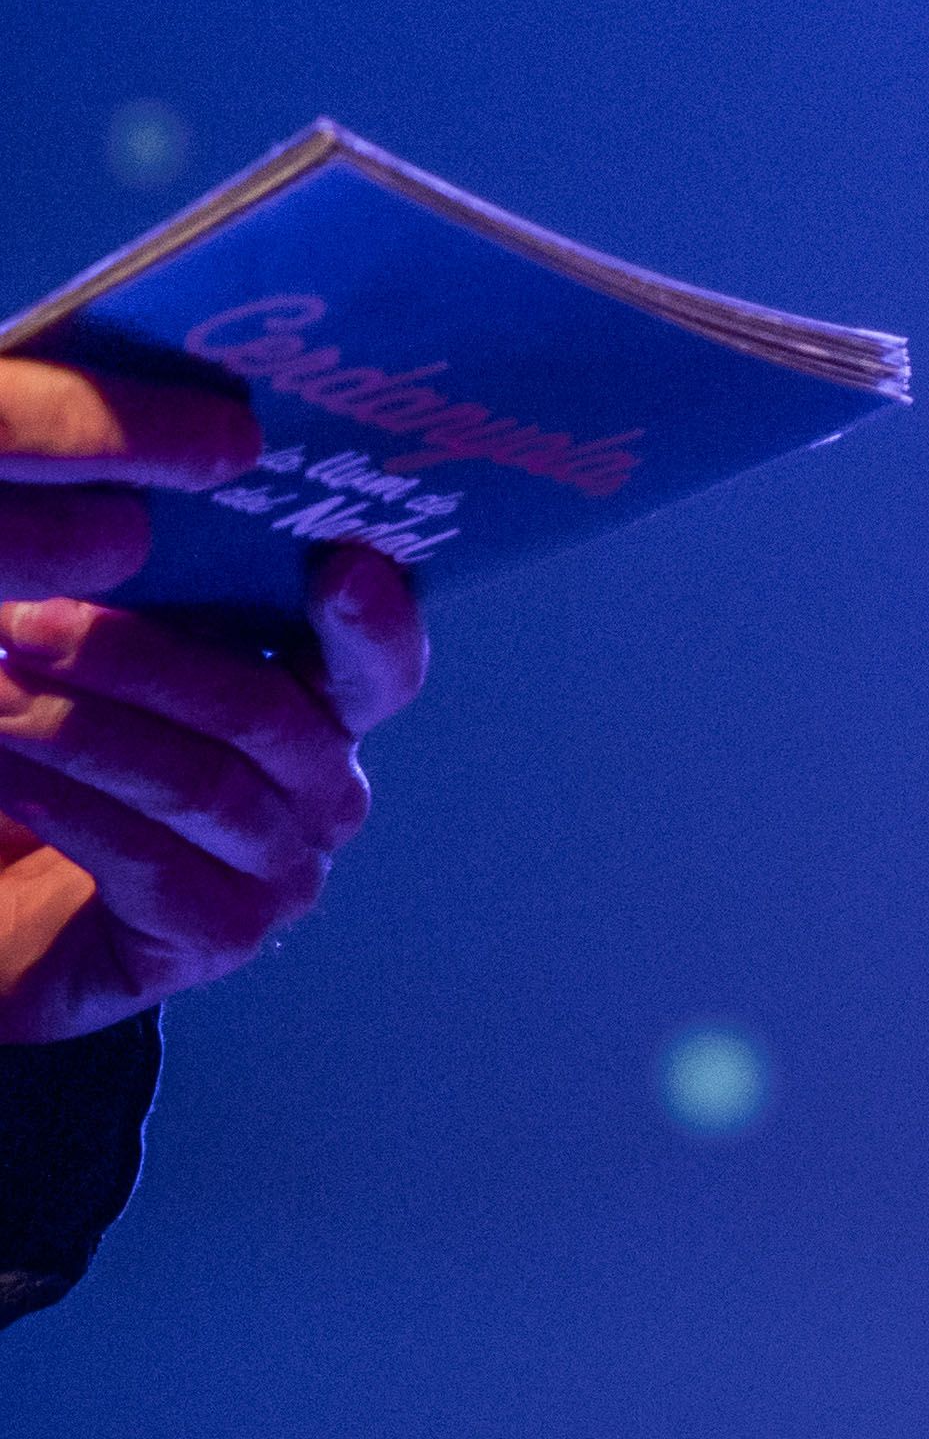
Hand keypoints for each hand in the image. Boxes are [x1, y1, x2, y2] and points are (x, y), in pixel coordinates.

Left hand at [0, 356, 433, 1043]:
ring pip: (206, 787)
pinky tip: (6, 770)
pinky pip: (154, 864)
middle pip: (273, 717)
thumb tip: (125, 499)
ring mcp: (281, 874)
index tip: (336, 559)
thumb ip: (141, 597)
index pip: (382, 666)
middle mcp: (322, 791)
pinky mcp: (216, 939)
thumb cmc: (53, 758)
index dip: (374, 617)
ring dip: (82, 732)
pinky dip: (70, 807)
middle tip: (33, 621)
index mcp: (318, 712)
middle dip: (144, 662)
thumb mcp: (99, 663)